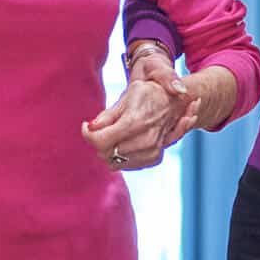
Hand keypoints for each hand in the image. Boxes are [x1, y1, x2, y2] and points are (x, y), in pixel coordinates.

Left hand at [83, 63, 199, 171]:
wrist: (172, 99)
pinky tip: (125, 141)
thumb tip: (91, 127)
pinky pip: (125, 165)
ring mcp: (150, 152)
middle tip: (103, 127)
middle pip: (105, 153)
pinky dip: (120, 156)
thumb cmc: (147, 93)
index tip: (87, 125)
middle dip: (99, 140)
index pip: (100, 141)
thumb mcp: (127, 96)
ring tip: (116, 132)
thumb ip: (108, 114)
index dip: (87, 134)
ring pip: (113, 163)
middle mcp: (145, 141)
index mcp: (135, 123)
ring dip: (110, 149)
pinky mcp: (153, 159)